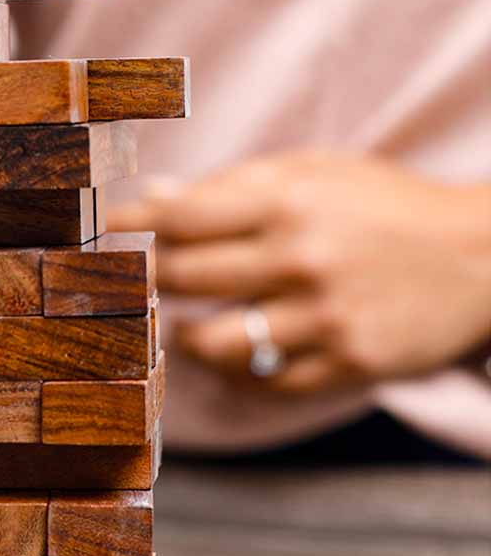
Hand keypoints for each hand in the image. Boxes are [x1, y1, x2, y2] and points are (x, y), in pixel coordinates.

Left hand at [110, 151, 490, 391]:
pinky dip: (241, 371)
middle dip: (146, 281)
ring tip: (181, 328)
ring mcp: (324, 316)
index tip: (102, 231)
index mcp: (290, 199)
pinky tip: (234, 355)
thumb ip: (233, 187)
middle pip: (184, 277)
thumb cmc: (383, 208)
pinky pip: (266, 381)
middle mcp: (302, 257)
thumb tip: (150, 197)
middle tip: (128, 284)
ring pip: (215, 342)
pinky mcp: (347, 363)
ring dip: (184, 338)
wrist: (483, 257)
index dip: (131, 225)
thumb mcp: (316, 174)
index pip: (182, 217)